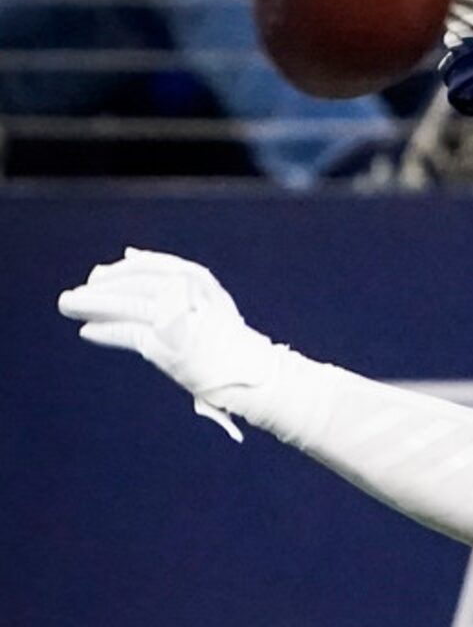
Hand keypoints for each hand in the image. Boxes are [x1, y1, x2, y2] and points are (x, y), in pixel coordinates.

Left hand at [57, 248, 278, 439]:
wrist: (249, 371)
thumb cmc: (225, 336)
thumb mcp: (205, 295)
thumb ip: (170, 274)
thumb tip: (128, 255)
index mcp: (196, 278)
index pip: (147, 268)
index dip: (118, 272)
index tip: (96, 278)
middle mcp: (186, 292)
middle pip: (131, 285)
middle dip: (98, 289)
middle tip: (72, 296)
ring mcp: (176, 317)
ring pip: (125, 305)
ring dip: (91, 306)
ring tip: (69, 307)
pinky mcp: (166, 343)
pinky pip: (128, 332)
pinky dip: (105, 331)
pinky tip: (88, 331)